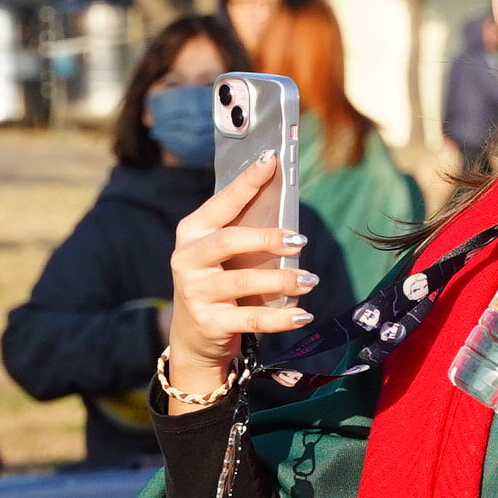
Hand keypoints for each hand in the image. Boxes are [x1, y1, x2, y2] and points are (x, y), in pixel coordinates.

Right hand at [164, 154, 314, 376]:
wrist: (194, 336)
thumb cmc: (217, 283)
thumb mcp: (221, 255)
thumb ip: (243, 232)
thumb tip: (286, 209)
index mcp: (192, 233)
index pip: (222, 202)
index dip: (246, 182)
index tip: (270, 161)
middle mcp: (188, 260)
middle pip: (229, 241)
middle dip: (267, 238)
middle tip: (299, 240)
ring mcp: (196, 292)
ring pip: (244, 282)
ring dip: (282, 280)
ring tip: (309, 280)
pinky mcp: (210, 322)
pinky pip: (251, 319)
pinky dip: (281, 318)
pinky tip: (302, 314)